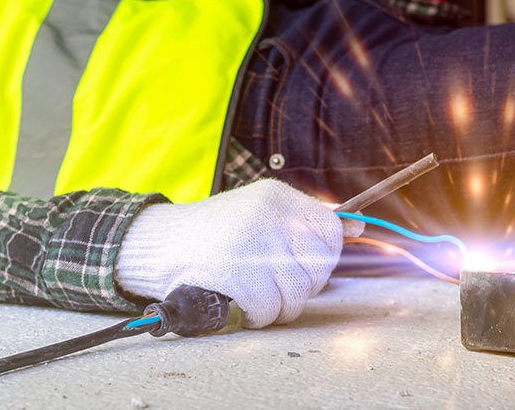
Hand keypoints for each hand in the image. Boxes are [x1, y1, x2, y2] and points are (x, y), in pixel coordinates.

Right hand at [114, 179, 362, 327]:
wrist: (158, 245)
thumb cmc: (214, 234)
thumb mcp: (258, 212)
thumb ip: (302, 221)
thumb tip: (356, 227)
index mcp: (277, 197)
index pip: (331, 230)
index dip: (325, 257)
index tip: (306, 267)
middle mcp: (269, 217)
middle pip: (319, 267)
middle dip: (303, 287)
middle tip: (277, 285)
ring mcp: (253, 245)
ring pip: (298, 294)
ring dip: (280, 306)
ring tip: (257, 296)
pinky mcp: (237, 275)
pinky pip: (271, 310)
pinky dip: (259, 316)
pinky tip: (243, 305)